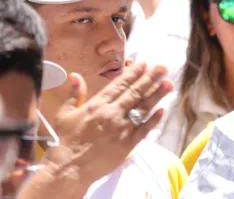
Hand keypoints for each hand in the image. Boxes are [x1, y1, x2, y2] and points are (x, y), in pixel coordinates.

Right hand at [41, 63, 171, 186]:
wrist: (68, 169)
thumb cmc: (66, 141)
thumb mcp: (65, 114)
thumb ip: (74, 94)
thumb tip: (76, 75)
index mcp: (97, 105)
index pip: (120, 85)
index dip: (134, 73)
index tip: (145, 64)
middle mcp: (112, 114)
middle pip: (135, 92)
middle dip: (151, 78)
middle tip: (163, 67)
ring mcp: (122, 129)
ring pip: (143, 108)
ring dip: (157, 95)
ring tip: (169, 83)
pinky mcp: (128, 144)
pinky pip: (144, 129)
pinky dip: (154, 119)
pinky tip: (163, 109)